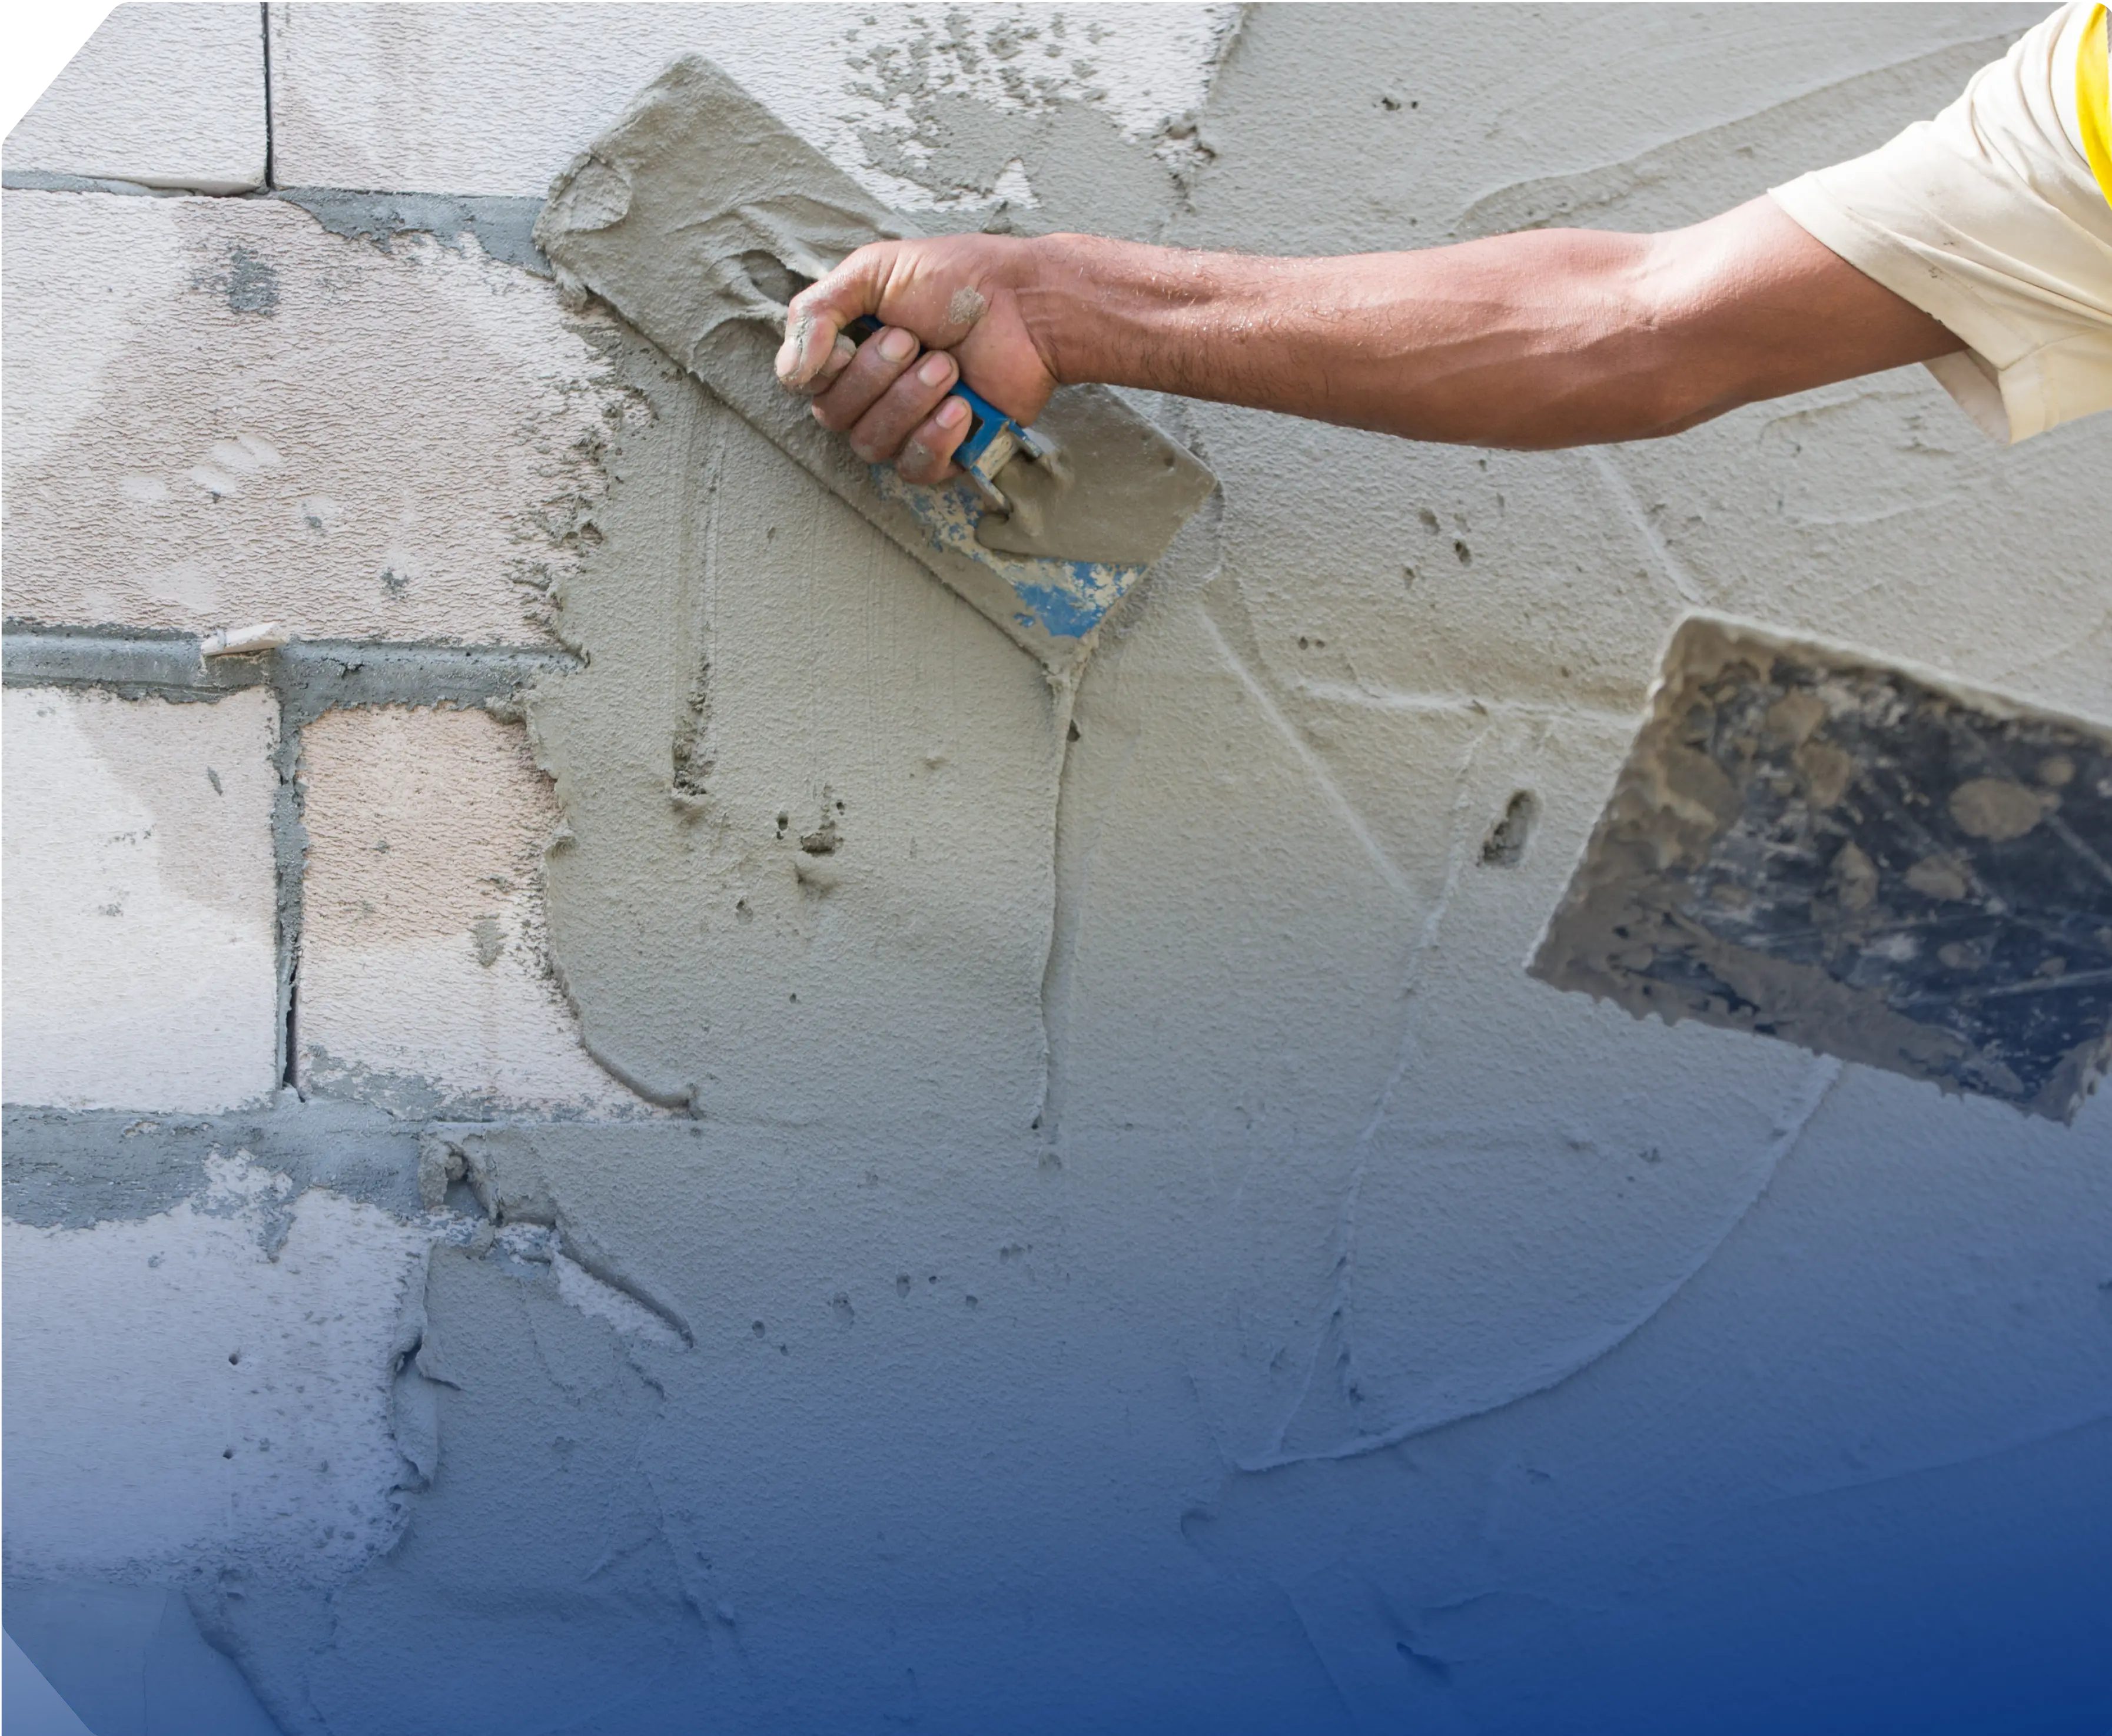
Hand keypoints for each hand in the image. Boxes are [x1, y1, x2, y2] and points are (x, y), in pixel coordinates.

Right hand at [774, 234, 1059, 485]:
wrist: (1027, 304)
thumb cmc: (958, 280)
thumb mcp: (874, 270)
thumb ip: (816, 311)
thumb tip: (791, 374)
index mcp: (849, 348)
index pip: (805, 383)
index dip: (829, 365)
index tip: (867, 330)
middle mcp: (871, 391)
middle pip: (834, 416)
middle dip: (877, 376)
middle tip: (917, 340)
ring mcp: (907, 424)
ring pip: (871, 445)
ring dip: (909, 401)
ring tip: (948, 366)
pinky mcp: (945, 451)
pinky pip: (913, 469)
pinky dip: (934, 438)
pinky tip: (960, 406)